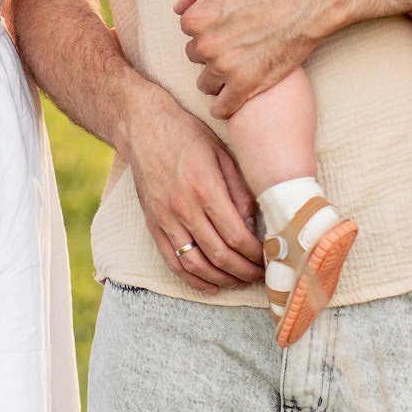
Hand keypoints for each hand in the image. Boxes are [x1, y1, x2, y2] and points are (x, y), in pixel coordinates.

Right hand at [122, 82, 263, 291]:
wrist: (143, 126)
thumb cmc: (187, 135)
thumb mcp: (221, 153)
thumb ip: (239, 190)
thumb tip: (253, 223)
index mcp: (205, 188)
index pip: (237, 236)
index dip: (256, 254)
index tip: (269, 257)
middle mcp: (184, 208)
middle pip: (220, 256)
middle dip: (245, 272)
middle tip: (261, 275)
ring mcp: (165, 219)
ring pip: (196, 265)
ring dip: (222, 280)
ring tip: (240, 281)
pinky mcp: (152, 224)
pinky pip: (172, 261)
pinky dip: (193, 279)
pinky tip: (210, 285)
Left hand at [180, 0, 320, 116]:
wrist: (303, 2)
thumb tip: (179, 7)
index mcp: (196, 19)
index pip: (189, 33)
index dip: (206, 30)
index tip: (222, 30)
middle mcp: (205, 45)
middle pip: (196, 57)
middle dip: (211, 53)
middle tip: (233, 48)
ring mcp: (224, 67)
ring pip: (206, 84)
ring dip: (217, 80)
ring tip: (233, 73)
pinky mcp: (244, 85)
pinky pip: (222, 107)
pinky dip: (224, 107)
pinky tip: (231, 101)